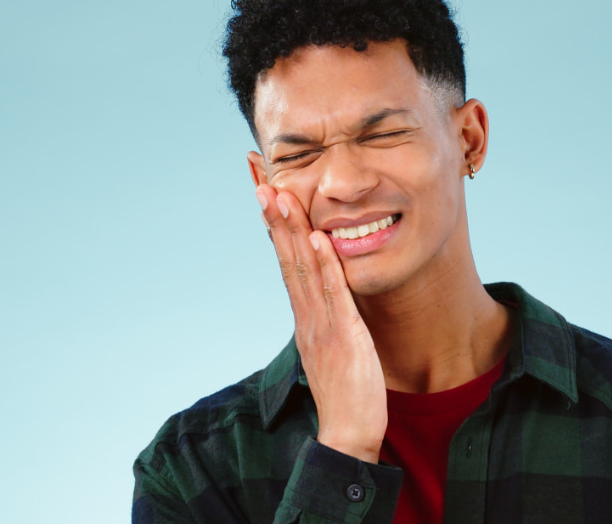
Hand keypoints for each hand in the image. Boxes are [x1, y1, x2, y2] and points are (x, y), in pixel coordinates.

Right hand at [256, 184, 387, 462]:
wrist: (348, 432)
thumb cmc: (346, 389)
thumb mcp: (335, 344)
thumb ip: (330, 315)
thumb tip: (330, 291)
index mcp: (305, 316)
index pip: (287, 262)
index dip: (277, 227)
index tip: (267, 192)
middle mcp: (306, 316)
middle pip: (286, 259)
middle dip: (275, 218)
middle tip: (262, 180)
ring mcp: (321, 325)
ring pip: (302, 270)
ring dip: (292, 231)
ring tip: (282, 195)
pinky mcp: (342, 337)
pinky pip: (333, 296)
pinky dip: (325, 267)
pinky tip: (319, 240)